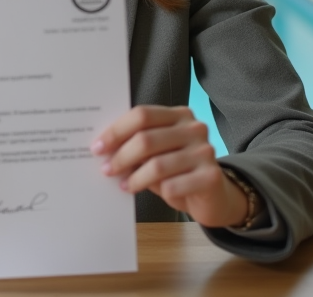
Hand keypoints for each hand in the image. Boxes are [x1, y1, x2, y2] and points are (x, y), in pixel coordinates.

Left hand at [91, 105, 248, 227]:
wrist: (214, 197)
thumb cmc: (179, 172)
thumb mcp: (158, 154)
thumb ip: (138, 147)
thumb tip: (105, 150)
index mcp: (179, 115)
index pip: (142, 115)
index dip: (116, 131)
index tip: (98, 147)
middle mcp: (194, 128)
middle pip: (147, 138)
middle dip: (121, 156)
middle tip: (107, 169)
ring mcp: (205, 151)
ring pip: (157, 165)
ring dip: (135, 178)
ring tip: (124, 185)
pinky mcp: (211, 177)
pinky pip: (173, 185)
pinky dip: (155, 191)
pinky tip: (146, 193)